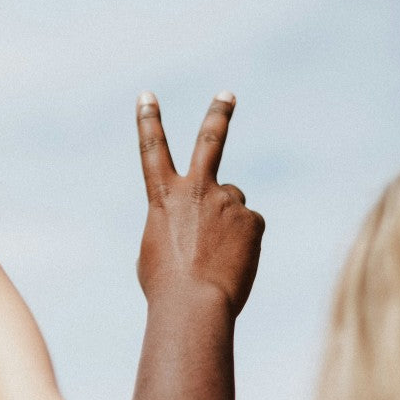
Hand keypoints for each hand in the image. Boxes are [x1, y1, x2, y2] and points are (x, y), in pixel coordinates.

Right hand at [135, 91, 263, 314]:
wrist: (194, 304)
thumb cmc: (166, 286)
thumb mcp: (156, 249)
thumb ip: (176, 223)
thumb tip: (201, 222)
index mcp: (164, 197)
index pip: (152, 149)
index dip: (148, 120)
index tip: (147, 95)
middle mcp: (196, 189)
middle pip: (209, 140)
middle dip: (218, 114)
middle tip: (227, 95)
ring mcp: (227, 201)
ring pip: (232, 205)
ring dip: (227, 225)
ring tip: (216, 256)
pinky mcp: (252, 218)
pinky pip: (249, 228)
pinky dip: (243, 245)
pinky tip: (232, 263)